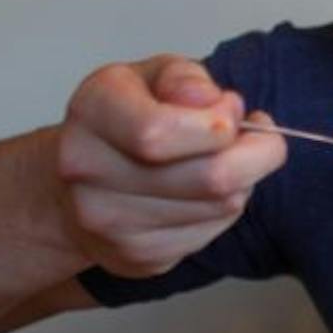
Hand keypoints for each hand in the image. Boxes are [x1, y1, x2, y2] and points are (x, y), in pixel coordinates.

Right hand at [54, 55, 286, 276]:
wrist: (76, 184)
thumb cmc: (126, 120)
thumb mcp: (153, 77)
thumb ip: (185, 79)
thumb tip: (213, 103)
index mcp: (93, 111)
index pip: (160, 132)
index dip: (219, 125)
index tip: (232, 111)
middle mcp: (89, 169)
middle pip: (209, 178)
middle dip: (255, 155)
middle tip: (256, 138)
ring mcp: (109, 221)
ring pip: (220, 207)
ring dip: (241, 183)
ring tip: (222, 161)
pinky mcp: (135, 256)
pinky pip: (211, 234)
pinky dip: (222, 211)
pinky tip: (204, 193)